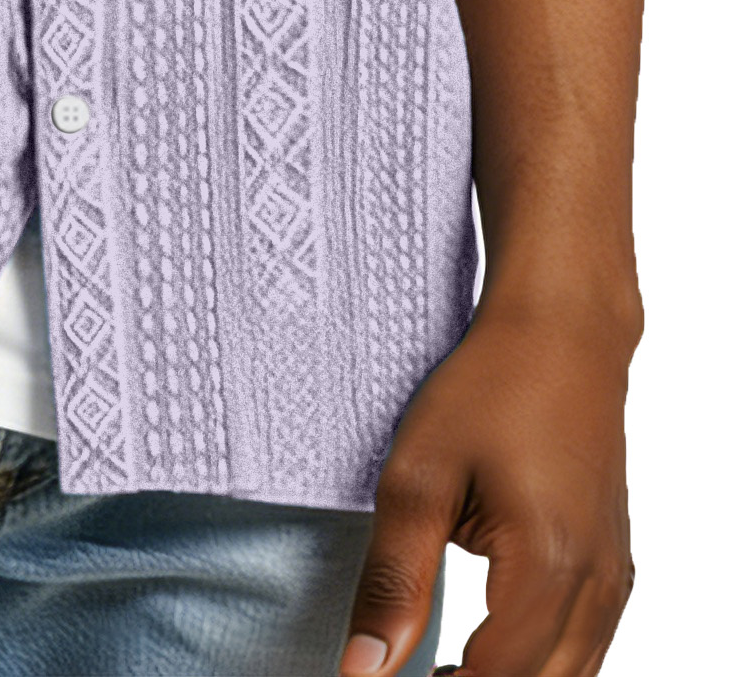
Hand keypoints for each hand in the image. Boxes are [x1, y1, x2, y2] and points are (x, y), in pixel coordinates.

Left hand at [340, 293, 638, 676]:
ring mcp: (615, 578)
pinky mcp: (616, 567)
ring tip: (439, 667)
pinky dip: (541, 664)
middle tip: (414, 670)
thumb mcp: (417, 477)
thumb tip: (362, 671)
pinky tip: (489, 647)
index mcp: (548, 565)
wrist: (563, 333)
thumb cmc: (488, 387)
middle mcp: (597, 585)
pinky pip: (587, 647)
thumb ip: (392, 582)